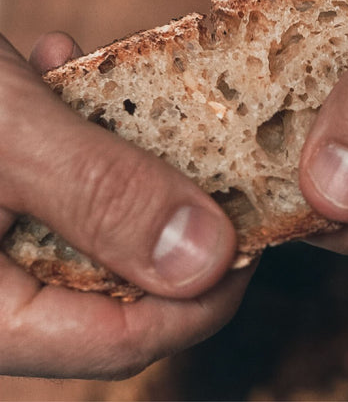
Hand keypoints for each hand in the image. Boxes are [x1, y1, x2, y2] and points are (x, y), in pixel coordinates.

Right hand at [0, 32, 251, 377]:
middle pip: (116, 286)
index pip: (122, 341)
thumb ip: (100, 197)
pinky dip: (74, 138)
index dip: (203, 298)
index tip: (254, 241)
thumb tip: (207, 259)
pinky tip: (57, 73)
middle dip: (169, 224)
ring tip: (133, 115)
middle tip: (218, 170)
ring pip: (91, 230)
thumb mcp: (2, 135)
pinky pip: (55, 185)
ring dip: (121, 170)